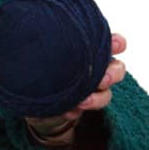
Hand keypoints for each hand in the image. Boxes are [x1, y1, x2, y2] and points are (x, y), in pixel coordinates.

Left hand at [24, 34, 127, 148]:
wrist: (30, 97)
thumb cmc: (37, 69)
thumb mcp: (37, 53)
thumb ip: (44, 46)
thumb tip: (39, 36)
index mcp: (88, 49)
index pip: (112, 43)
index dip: (117, 43)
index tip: (116, 45)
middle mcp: (94, 69)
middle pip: (117, 69)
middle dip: (113, 74)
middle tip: (102, 80)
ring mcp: (91, 90)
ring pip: (107, 94)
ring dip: (98, 98)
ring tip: (83, 102)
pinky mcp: (81, 107)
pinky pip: (86, 112)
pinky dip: (78, 112)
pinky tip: (68, 111)